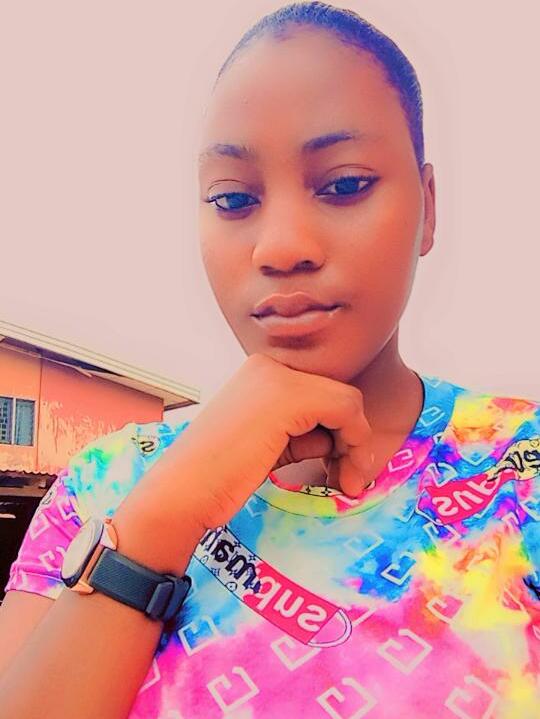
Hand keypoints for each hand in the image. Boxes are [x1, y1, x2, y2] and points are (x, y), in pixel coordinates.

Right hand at [123, 353, 373, 530]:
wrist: (185, 491)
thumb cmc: (219, 477)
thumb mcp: (268, 443)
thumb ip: (299, 432)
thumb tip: (338, 437)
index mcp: (261, 373)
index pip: (320, 393)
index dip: (338, 432)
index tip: (338, 470)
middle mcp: (270, 366)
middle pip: (338, 395)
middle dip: (351, 439)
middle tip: (348, 480)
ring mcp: (278, 377)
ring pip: (348, 402)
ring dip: (356, 446)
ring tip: (347, 483)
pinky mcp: (289, 396)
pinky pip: (347, 410)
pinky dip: (355, 444)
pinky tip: (341, 474)